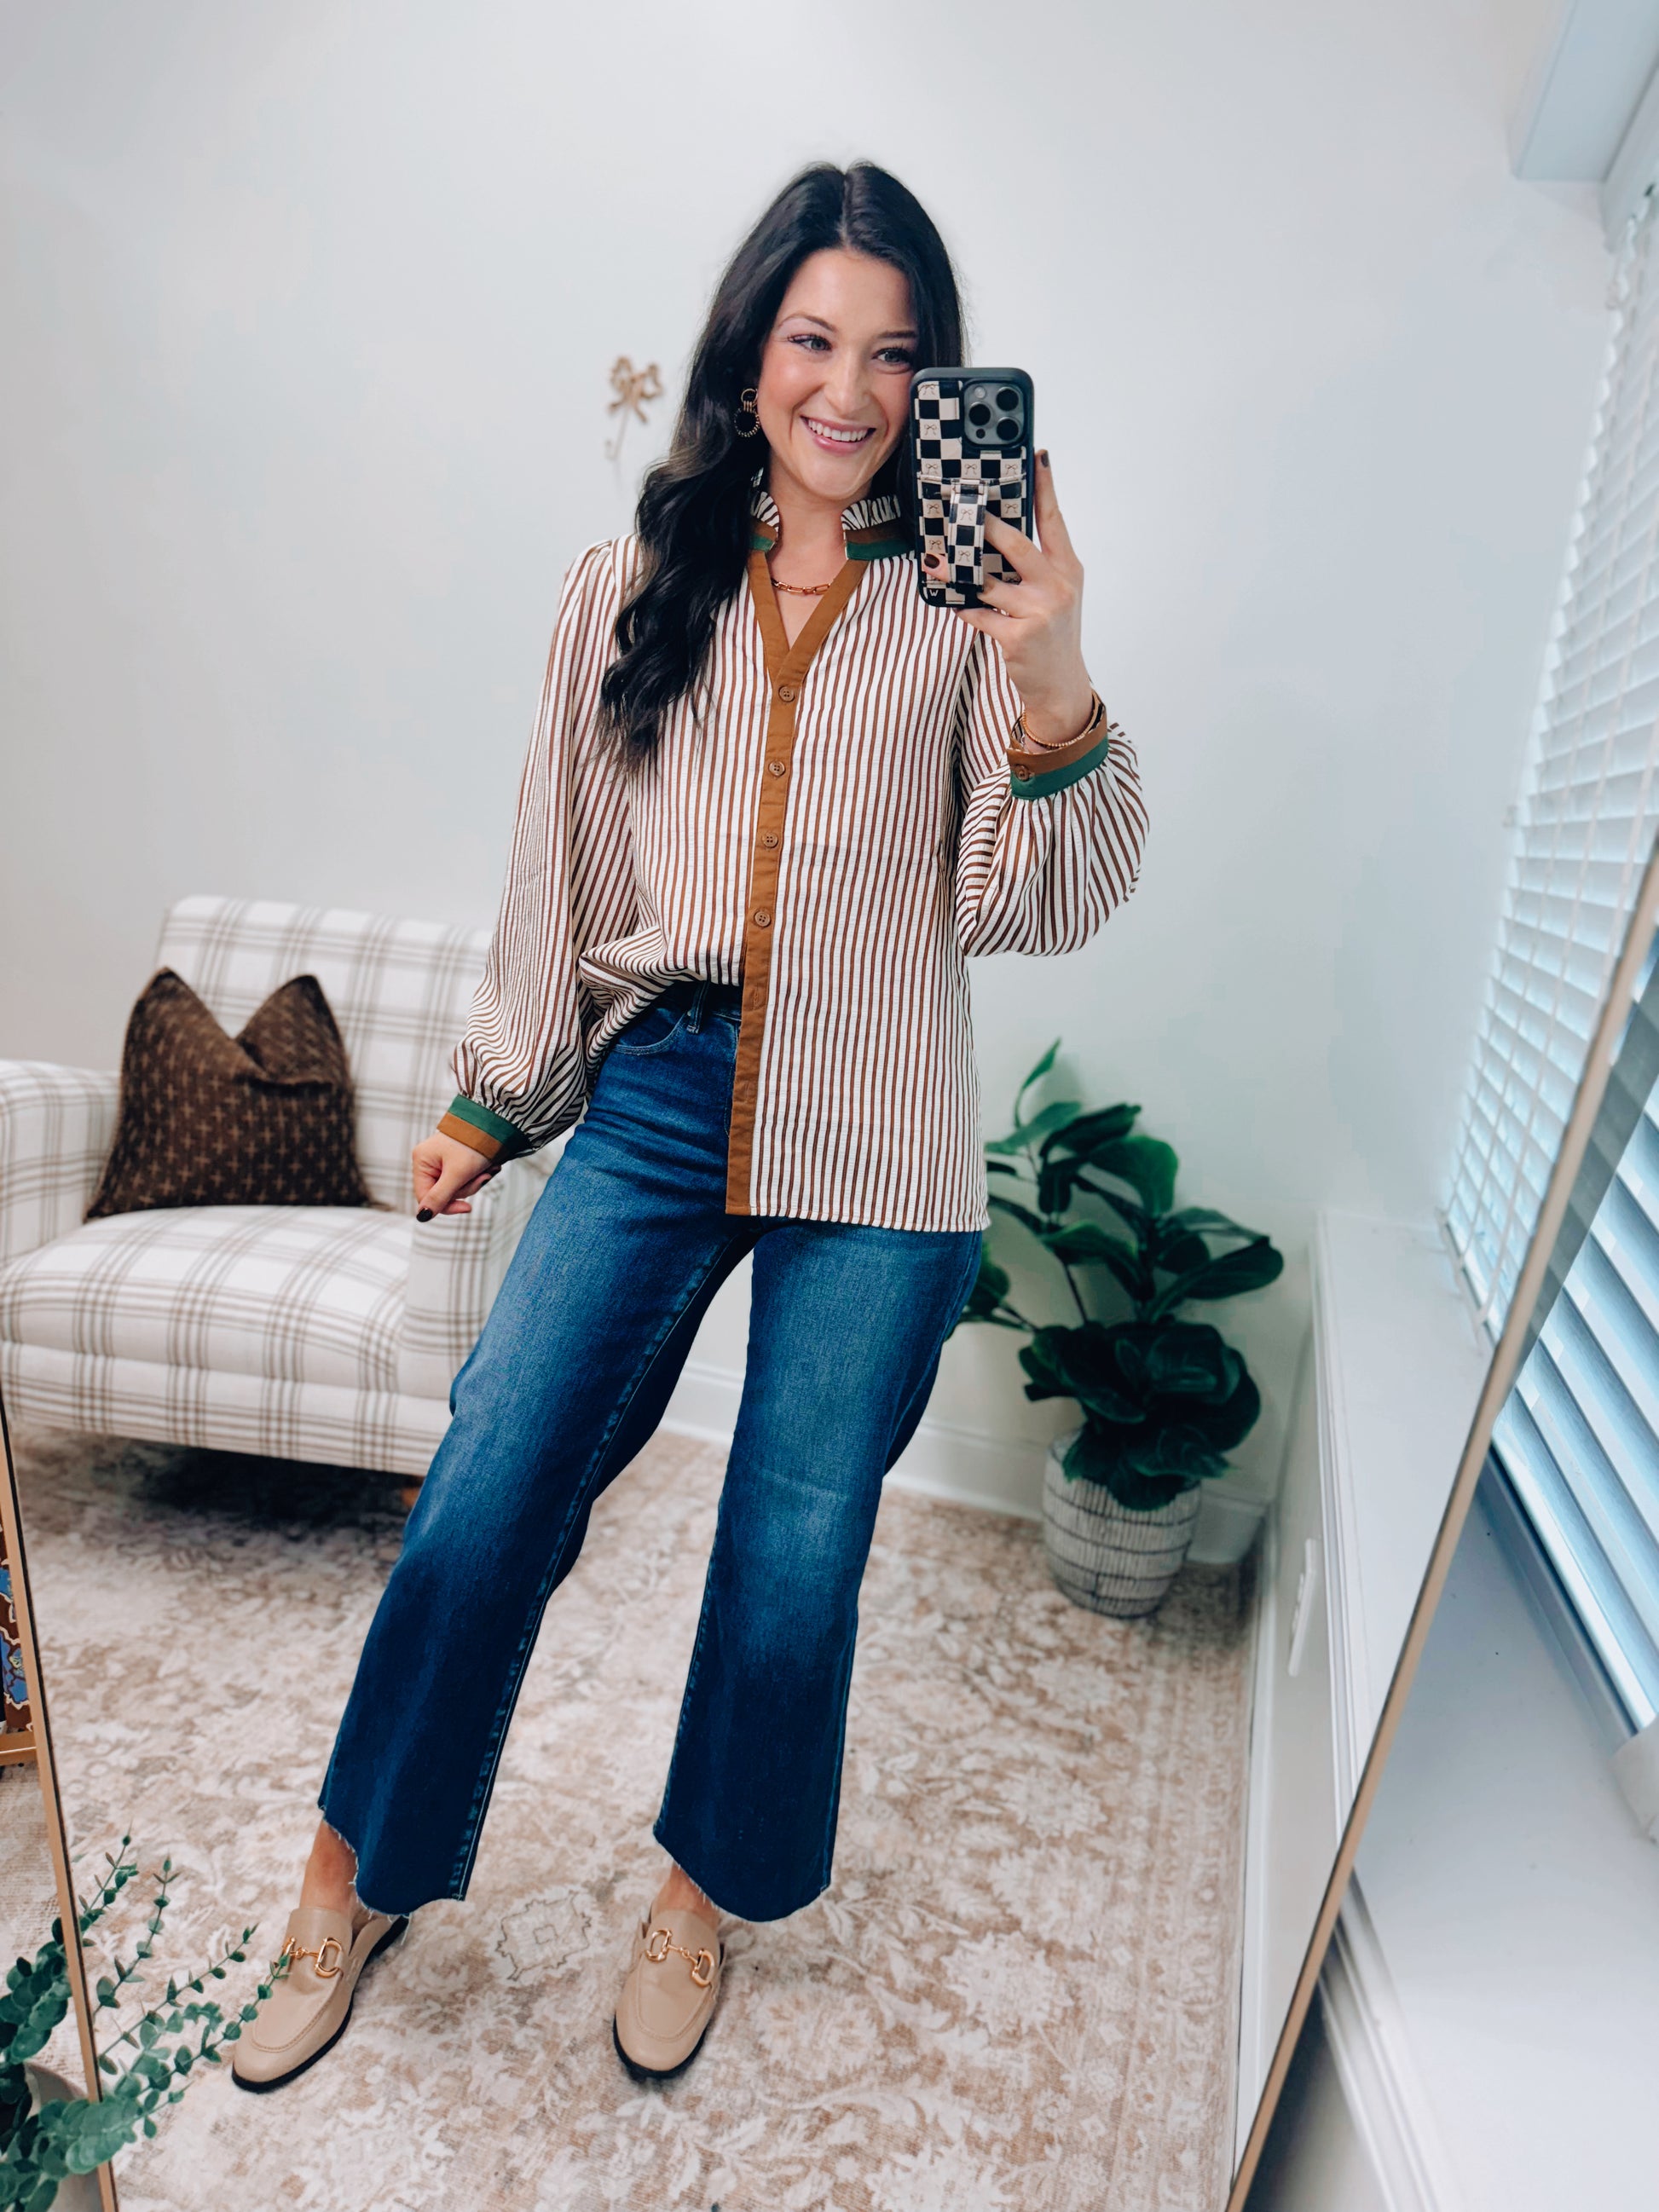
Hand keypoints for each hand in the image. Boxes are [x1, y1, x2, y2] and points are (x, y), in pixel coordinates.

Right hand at [412, 1131, 497, 1218]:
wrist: (494, 1123)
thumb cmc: (473, 1144)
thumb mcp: (457, 1173)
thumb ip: (440, 1197)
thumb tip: (422, 1217)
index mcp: (421, 1161)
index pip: (425, 1197)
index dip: (446, 1206)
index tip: (467, 1208)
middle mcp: (429, 1161)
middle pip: (443, 1194)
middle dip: (466, 1188)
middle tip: (482, 1177)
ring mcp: (442, 1161)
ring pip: (456, 1188)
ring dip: (475, 1182)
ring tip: (488, 1169)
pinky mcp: (456, 1162)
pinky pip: (464, 1179)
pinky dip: (477, 1176)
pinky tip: (488, 1167)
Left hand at [924, 451, 1094, 744]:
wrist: (1060, 685)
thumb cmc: (1052, 634)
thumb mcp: (1055, 594)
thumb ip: (1035, 565)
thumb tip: (996, 536)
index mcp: (1067, 569)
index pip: (1054, 520)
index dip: (1045, 487)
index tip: (1036, 457)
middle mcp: (1057, 586)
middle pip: (1016, 544)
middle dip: (986, 524)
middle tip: (962, 503)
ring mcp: (1038, 611)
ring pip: (987, 581)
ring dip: (956, 570)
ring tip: (934, 559)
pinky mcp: (1018, 636)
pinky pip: (979, 614)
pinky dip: (963, 609)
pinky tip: (951, 603)